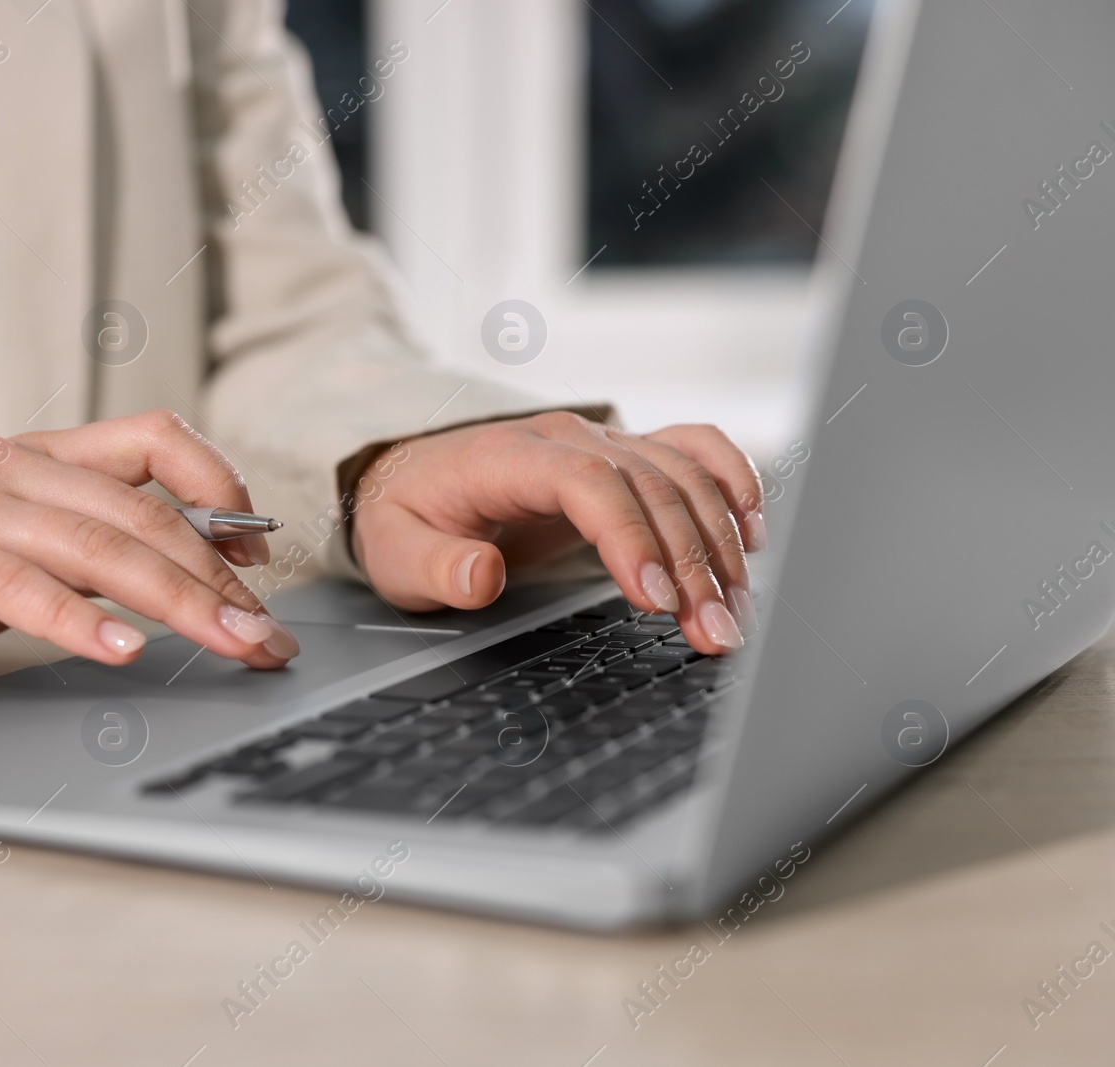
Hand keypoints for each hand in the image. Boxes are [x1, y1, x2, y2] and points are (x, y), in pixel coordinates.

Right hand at [0, 411, 299, 673]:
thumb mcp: (8, 535)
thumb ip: (83, 538)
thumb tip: (183, 574)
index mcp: (38, 454)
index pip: (154, 438)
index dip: (219, 487)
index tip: (258, 554)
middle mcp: (10, 466)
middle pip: (144, 513)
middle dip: (221, 580)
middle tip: (269, 638)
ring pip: (99, 546)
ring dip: (179, 604)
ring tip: (232, 648)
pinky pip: (19, 586)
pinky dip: (77, 620)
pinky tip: (121, 650)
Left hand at [349, 412, 765, 655]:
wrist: (412, 476)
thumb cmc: (408, 516)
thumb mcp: (396, 552)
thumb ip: (436, 568)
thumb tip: (479, 576)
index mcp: (509, 456)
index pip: (589, 483)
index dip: (630, 538)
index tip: (654, 601)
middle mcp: (567, 438)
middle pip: (651, 486)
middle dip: (691, 564)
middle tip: (714, 632)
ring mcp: (603, 440)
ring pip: (684, 476)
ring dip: (720, 544)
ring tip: (733, 614)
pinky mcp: (626, 455)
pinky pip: (694, 450)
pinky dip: (732, 483)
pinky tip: (752, 535)